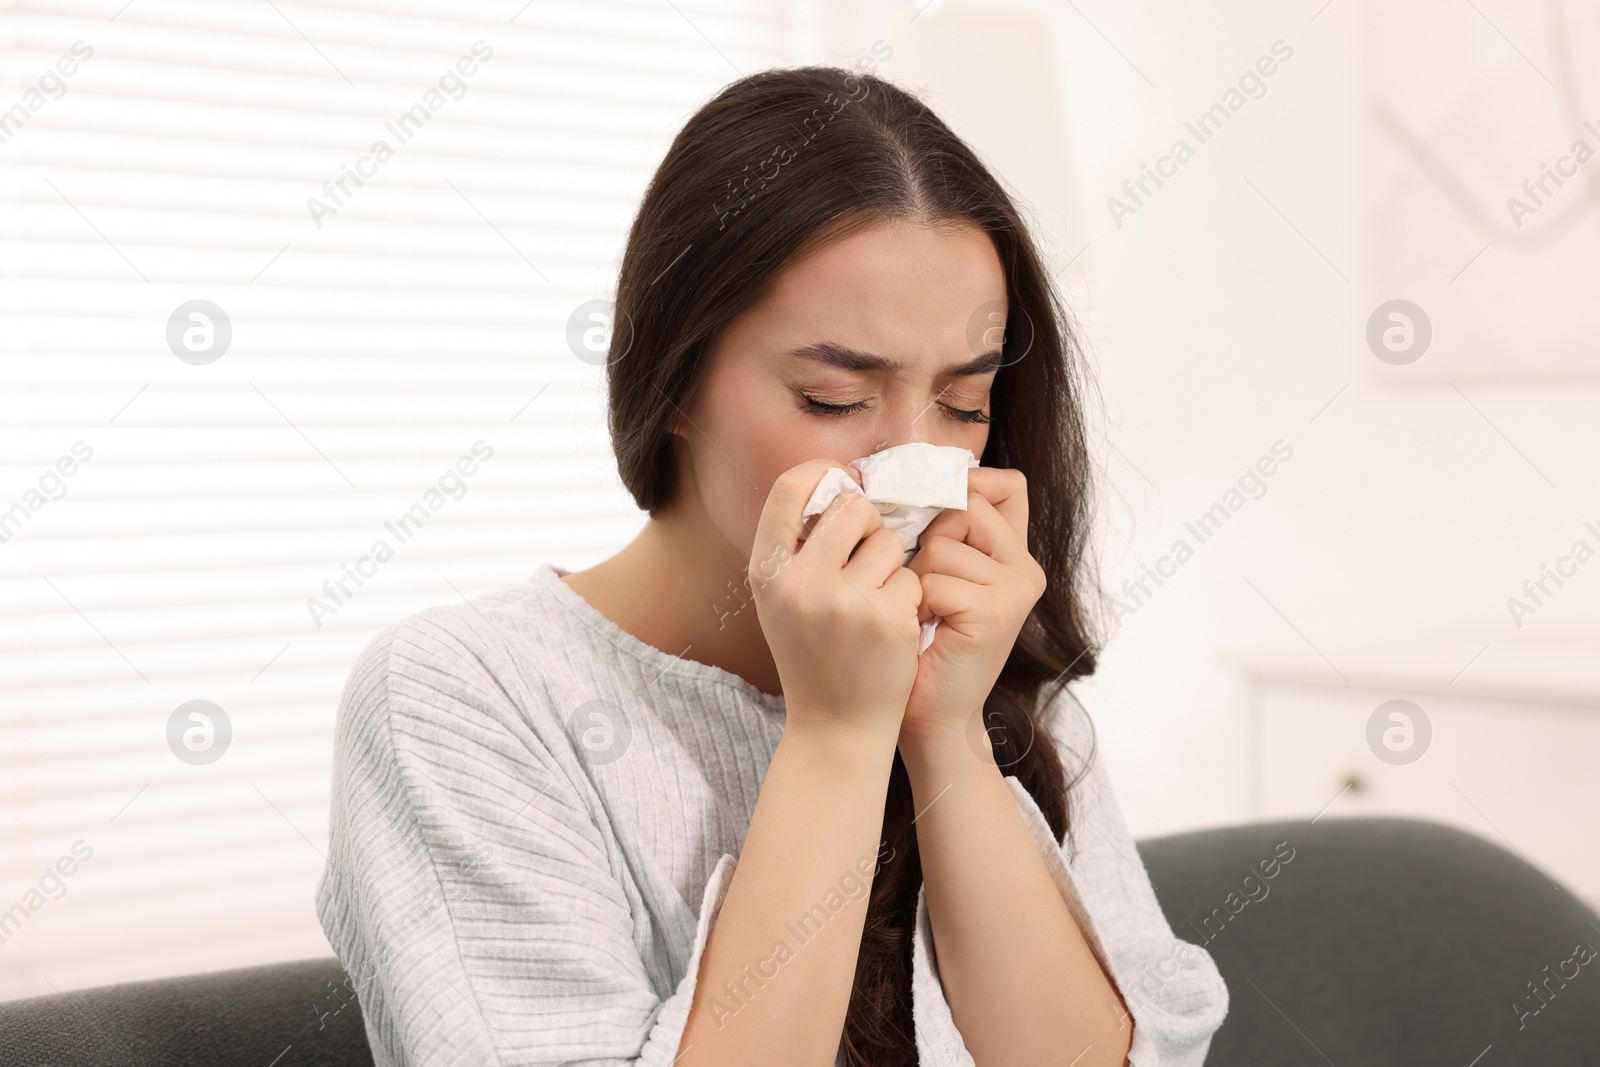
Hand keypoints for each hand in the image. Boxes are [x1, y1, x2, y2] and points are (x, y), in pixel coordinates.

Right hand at [749, 459, 923, 748]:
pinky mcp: (887, 621)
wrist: (835, 728)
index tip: (843, 483)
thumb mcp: (782, 601)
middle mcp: (800, 583)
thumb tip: (838, 482)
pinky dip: (907, 600)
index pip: (789, 487)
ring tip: (874, 603)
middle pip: (852, 507)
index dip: (822, 474)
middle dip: (869, 524)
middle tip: (867, 554)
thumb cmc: (813, 655)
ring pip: (889, 542)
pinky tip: (890, 630)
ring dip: (891, 565)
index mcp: (766, 573)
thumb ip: (798, 547)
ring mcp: (845, 603)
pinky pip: (911, 579)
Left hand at [900, 466, 1045, 754]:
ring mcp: (1016, 588)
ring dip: (915, 577)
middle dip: (928, 538)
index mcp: (1015, 555)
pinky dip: (916, 603)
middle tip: (924, 584)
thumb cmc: (921, 645)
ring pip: (942, 543)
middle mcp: (1025, 567)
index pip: (1003, 484)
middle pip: (965, 505)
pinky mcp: (998, 610)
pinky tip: (925, 629)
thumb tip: (907, 475)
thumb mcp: (938, 577)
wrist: (930, 716)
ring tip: (925, 613)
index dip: (964, 486)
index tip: (929, 517)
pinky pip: (934, 578)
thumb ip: (943, 531)